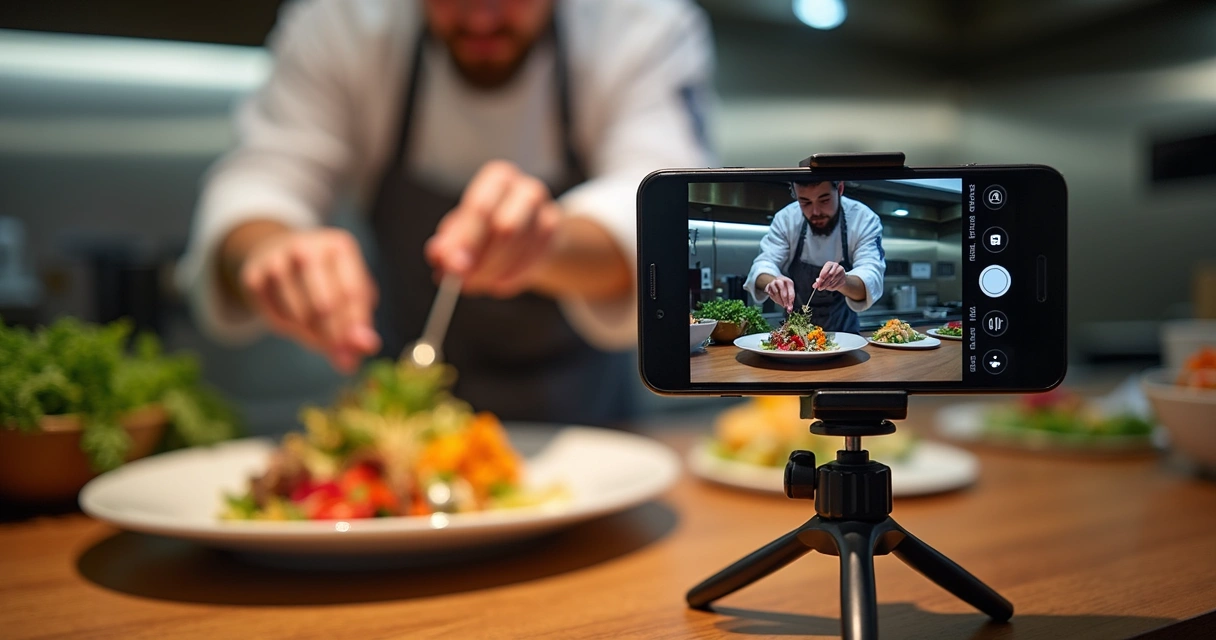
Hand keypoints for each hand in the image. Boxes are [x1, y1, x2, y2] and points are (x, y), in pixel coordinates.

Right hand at [238, 227, 379, 372]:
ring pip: (299, 315)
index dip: (354, 328)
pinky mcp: (253, 276)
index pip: (352, 292)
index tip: (353, 352)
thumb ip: (361, 321)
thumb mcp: (351, 292)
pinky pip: (276, 317)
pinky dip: (288, 329)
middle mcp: (306, 247)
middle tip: (338, 354)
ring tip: (317, 332)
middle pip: (325, 305)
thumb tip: (368, 347)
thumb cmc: (327, 278)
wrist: (278, 252)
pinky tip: (294, 320)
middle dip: (333, 336)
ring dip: (311, 334)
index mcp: (340, 246)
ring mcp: (276, 260)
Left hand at [424, 161, 561, 297]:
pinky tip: (497, 284)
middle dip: (482, 260)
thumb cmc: (487, 228)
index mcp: (498, 178)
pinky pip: (534, 262)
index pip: (481, 208)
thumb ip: (449, 243)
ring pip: (521, 248)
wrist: (529, 232)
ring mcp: (547, 211)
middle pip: (506, 228)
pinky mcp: (556, 237)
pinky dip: (511, 278)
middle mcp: (526, 189)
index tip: (453, 268)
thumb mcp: (462, 231)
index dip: (466, 240)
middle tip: (463, 284)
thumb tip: (439, 256)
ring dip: (494, 273)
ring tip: (477, 284)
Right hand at [764, 275, 795, 311]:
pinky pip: (770, 293)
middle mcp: (781, 280)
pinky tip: (776, 299)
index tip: (790, 307)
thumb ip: (790, 300)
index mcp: (788, 282)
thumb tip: (789, 309)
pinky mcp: (768, 285)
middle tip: (785, 306)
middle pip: (783, 291)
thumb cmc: (785, 287)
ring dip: (778, 300)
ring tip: (781, 303)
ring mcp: (773, 282)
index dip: (790, 301)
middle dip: (784, 301)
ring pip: (776, 292)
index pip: (790, 292)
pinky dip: (773, 297)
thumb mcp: (790, 291)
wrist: (776, 281)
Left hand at [814, 261, 846, 291]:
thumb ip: (818, 280)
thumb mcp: (823, 275)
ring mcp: (841, 272)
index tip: (817, 284)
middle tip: (819, 288)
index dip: (821, 278)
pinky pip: (836, 285)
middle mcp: (836, 266)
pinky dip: (831, 287)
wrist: (839, 276)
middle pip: (829, 276)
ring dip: (827, 286)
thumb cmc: (829, 274)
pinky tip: (829, 287)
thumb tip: (814, 285)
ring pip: (833, 281)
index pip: (825, 271)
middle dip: (823, 283)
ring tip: (823, 287)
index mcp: (829, 264)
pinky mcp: (844, 279)